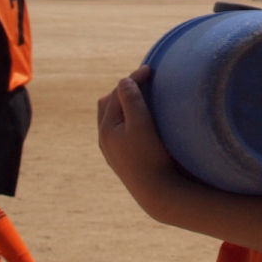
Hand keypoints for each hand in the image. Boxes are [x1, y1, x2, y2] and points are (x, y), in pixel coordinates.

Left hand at [97, 66, 172, 198]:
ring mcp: (111, 151)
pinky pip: (118, 132)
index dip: (133, 78)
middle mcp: (104, 139)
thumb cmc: (150, 156)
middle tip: (144, 82)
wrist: (156, 193)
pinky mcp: (121, 160)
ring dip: (123, 106)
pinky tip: (139, 123)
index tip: (150, 69)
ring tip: (139, 98)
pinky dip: (126, 119)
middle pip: (108, 104)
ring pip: (111, 119)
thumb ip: (131, 100)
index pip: (117, 93)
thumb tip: (123, 80)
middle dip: (124, 90)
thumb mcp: (142, 124)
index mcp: (106, 128)